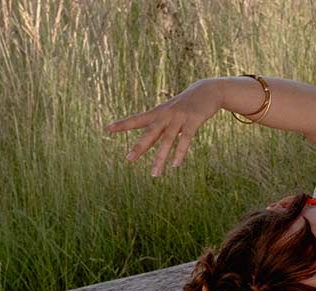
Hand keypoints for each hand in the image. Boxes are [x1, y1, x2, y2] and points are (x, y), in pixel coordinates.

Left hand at [104, 78, 223, 177]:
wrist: (208, 91)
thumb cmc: (188, 103)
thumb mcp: (172, 111)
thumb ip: (162, 124)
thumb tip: (153, 138)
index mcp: (159, 112)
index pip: (138, 119)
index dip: (123, 124)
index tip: (107, 128)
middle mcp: (166, 115)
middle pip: (150, 133)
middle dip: (139, 147)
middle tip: (128, 159)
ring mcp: (179, 118)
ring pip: (167, 140)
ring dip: (160, 158)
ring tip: (154, 174)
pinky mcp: (193, 121)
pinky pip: (185, 139)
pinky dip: (180, 152)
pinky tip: (175, 165)